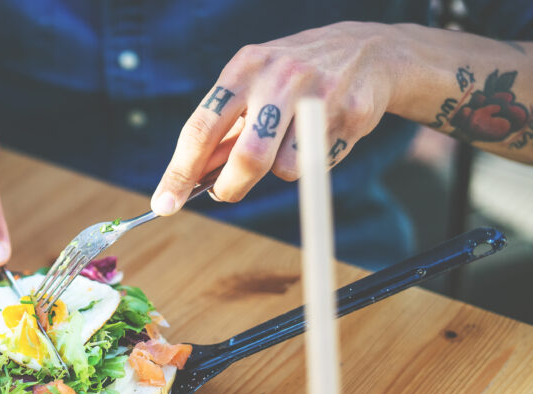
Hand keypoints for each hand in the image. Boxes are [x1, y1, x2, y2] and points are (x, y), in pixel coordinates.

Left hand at [151, 22, 398, 212]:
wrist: (367, 51)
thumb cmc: (290, 80)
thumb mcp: (251, 89)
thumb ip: (222, 132)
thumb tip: (188, 180)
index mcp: (244, 69)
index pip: (201, 129)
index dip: (180, 172)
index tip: (164, 203)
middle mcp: (280, 77)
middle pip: (247, 157)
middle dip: (231, 187)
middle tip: (225, 193)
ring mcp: (318, 95)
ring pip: (284, 168)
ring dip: (278, 170)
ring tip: (288, 144)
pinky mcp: (350, 115)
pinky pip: (317, 164)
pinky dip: (309, 163)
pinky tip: (318, 136)